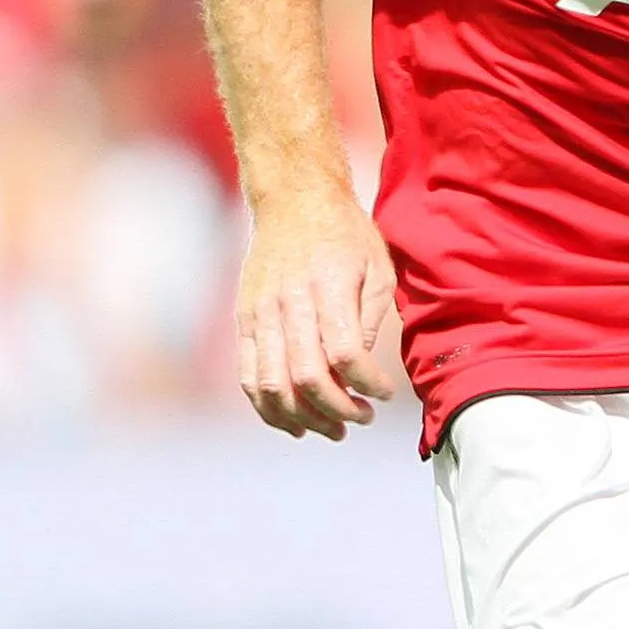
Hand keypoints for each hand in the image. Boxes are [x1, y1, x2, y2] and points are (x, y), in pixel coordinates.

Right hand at [237, 186, 398, 438]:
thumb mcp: (377, 266)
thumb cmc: (344, 233)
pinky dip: (269, 410)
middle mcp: (288, 303)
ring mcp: (260, 314)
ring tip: (333, 429)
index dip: (368, 385)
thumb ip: (370, 318)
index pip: (344, 355)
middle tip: (363, 418)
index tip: (385, 394)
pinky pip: (248, 377)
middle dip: (340, 411)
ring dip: (305, 419)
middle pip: (307, 378)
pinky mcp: (243, 321)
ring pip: (273, 386)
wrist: (293, 199)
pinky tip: (296, 423)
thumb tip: (360, 368)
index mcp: (327, 287)